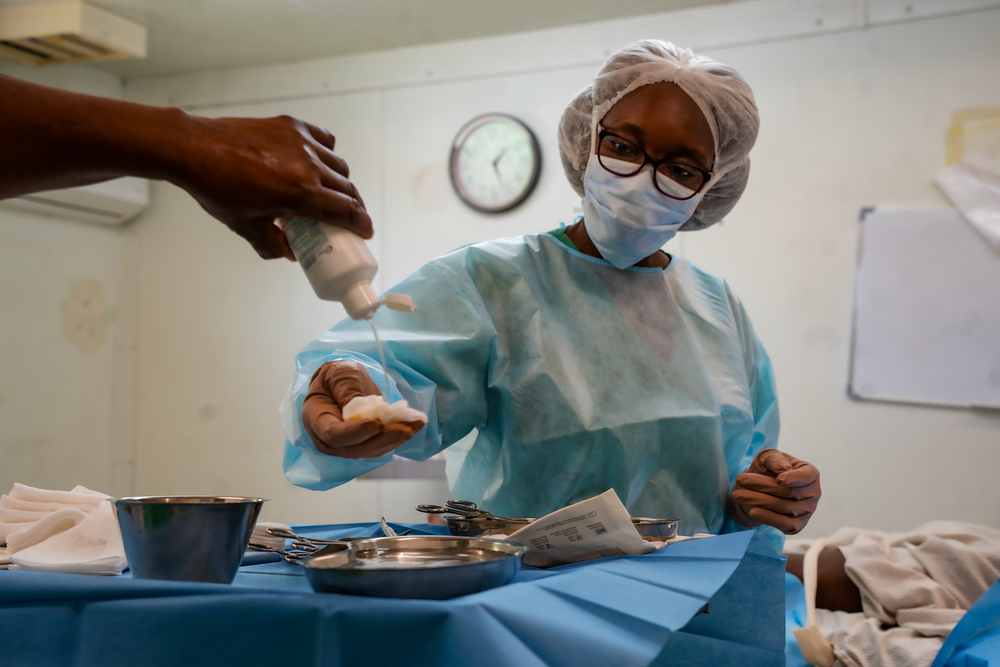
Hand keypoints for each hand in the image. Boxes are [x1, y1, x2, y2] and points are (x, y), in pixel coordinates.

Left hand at [172, 114, 372, 259]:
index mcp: (301, 194)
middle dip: (354, 206)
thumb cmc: (217, 188)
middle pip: (347, 189)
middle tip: (351, 216)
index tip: (366, 231)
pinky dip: (327, 152)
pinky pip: (323, 139)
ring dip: (342, 182)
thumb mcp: (245, 225)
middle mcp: (308, 166)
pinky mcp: (291, 126)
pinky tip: (318, 161)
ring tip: (333, 191)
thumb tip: (288, 254)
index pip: (346, 211)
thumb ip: (271, 244)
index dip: (361, 223)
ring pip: (338, 165)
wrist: (194, 149)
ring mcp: (301, 142)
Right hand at [301, 360, 423, 458]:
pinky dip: (398, 437)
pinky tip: (414, 426)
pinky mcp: (362, 445)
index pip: (334, 434)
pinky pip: (380, 446)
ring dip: (395, 440)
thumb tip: (361, 409)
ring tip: (414, 426)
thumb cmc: (334, 376)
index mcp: (316, 419)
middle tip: (405, 429)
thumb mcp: (339, 375)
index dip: (356, 432)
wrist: (338, 383)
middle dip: (382, 440)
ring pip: (370, 450)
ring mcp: (345, 446)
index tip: (378, 424)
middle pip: (355, 449)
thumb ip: (347, 391)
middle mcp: (328, 440)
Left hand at [730, 449, 820, 533]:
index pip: (805, 476)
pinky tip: (753, 512)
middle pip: (788, 491)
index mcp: (810, 473)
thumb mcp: (769, 457)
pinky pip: (784, 524)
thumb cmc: (770, 469)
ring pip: (783, 507)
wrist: (761, 488)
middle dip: (762, 486)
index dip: (793, 478)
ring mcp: (806, 511)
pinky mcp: (797, 525)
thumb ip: (776, 460)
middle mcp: (813, 493)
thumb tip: (784, 470)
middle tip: (739, 480)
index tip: (779, 480)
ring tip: (738, 495)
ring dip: (758, 500)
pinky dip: (768, 518)